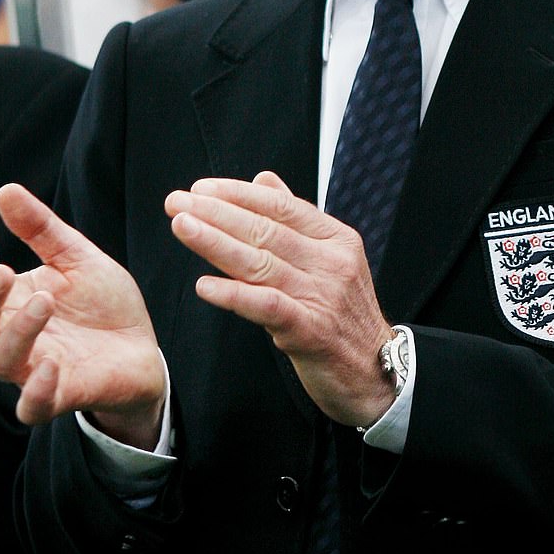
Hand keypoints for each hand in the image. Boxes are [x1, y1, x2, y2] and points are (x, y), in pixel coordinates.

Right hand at [0, 184, 164, 446]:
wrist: (142, 349)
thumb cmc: (103, 304)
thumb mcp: (77, 258)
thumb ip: (41, 229)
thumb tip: (6, 190)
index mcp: (10, 301)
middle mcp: (13, 337)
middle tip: (3, 271)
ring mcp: (34, 369)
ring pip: (1, 361)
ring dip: (17, 331)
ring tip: (44, 301)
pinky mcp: (61, 396)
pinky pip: (33, 406)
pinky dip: (37, 389)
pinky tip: (52, 363)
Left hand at [166, 171, 393, 427]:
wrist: (377, 372)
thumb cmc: (344, 316)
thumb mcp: (330, 260)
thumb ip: (296, 220)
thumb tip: (263, 181)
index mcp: (336, 239)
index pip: (281, 207)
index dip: (237, 195)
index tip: (200, 188)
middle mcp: (332, 263)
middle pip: (265, 231)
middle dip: (215, 213)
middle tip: (177, 202)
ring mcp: (323, 296)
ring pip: (260, 263)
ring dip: (215, 244)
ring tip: (182, 227)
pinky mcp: (312, 331)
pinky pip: (266, 306)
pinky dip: (234, 294)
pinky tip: (204, 286)